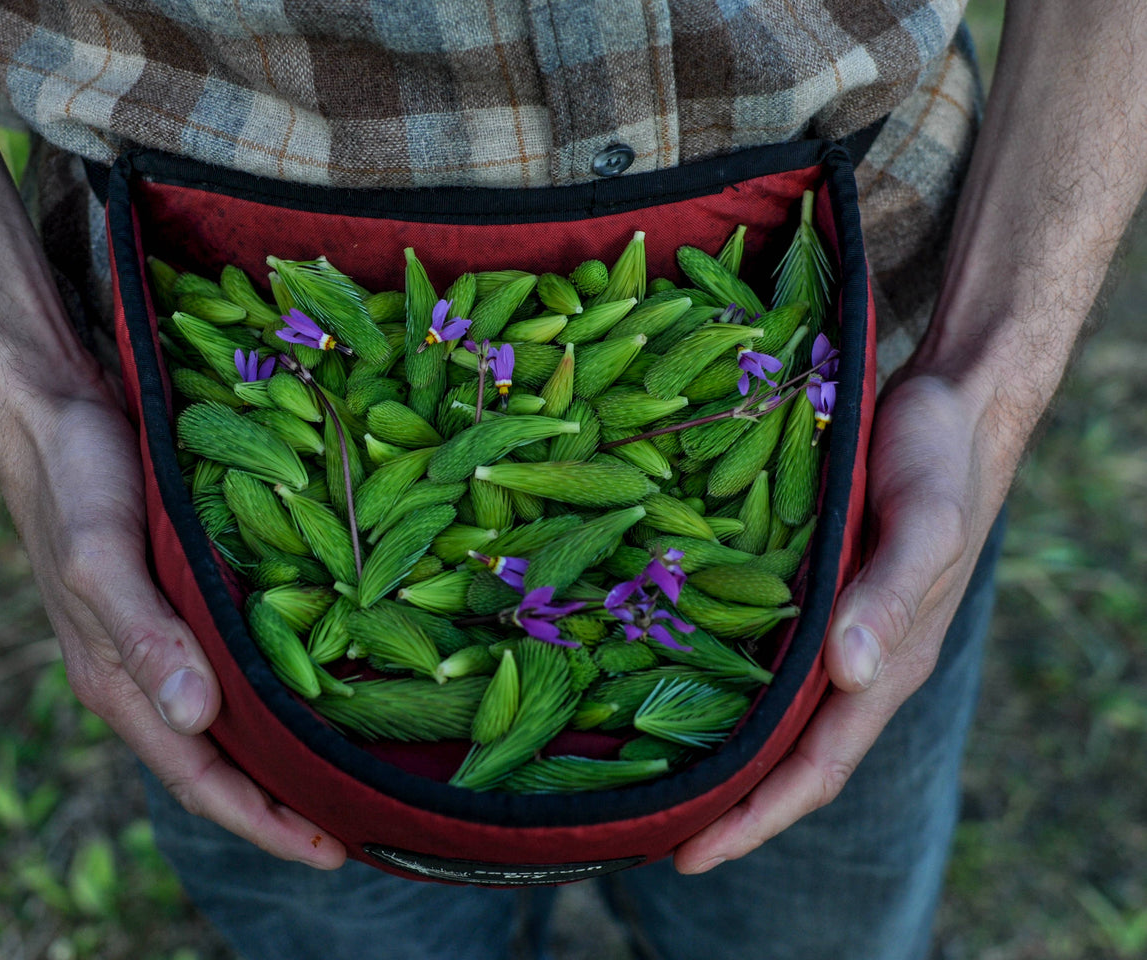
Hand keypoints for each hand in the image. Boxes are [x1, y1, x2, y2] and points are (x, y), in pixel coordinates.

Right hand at [0, 375, 345, 869]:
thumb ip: (146, 638)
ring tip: (350, 769)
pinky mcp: (179, 595)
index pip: (198, 777)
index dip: (262, 822)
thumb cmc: (74, 482)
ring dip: (281, 751)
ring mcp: (160, 636)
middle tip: (362, 821)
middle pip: (218, 761)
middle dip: (281, 804)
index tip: (333, 851)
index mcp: (119, 681)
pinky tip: (319, 682)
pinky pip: (233, 663)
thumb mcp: (101, 558)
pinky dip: (274, 690)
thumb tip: (196, 719)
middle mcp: (142, 672)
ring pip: (229, 718)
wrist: (51, 408)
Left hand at [672, 371, 1013, 872]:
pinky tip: (657, 672)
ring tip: (637, 771)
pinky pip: (755, 652)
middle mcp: (850, 662)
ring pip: (764, 709)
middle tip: (640, 827)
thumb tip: (852, 673)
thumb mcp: (924, 527)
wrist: (948, 404)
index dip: (756, 820)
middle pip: (781, 754)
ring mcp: (826, 627)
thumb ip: (889, 598)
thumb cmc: (941, 466)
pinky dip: (710, 678)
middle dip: (722, 802)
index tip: (688, 856)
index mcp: (885, 668)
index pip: (815, 769)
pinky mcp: (804, 588)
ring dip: (713, 747)